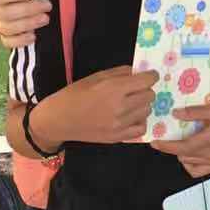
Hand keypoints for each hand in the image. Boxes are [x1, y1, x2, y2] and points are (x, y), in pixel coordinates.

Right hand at [33, 67, 158, 148]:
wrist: (59, 120)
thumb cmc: (74, 94)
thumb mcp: (96, 77)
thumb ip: (120, 73)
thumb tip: (139, 72)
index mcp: (113, 89)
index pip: (147, 81)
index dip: (150, 76)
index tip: (148, 75)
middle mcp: (120, 107)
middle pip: (150, 96)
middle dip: (145, 90)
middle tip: (135, 89)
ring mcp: (120, 125)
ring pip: (147, 111)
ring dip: (142, 105)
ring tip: (130, 103)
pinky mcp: (118, 137)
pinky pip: (141, 128)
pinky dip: (139, 121)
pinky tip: (130, 117)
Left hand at [150, 102, 209, 178]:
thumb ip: (196, 113)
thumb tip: (175, 114)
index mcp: (209, 142)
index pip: (181, 148)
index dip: (166, 146)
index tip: (153, 142)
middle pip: (183, 156)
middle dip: (172, 148)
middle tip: (168, 136)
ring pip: (190, 164)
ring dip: (182, 155)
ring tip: (182, 141)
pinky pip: (199, 170)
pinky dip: (191, 163)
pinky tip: (193, 152)